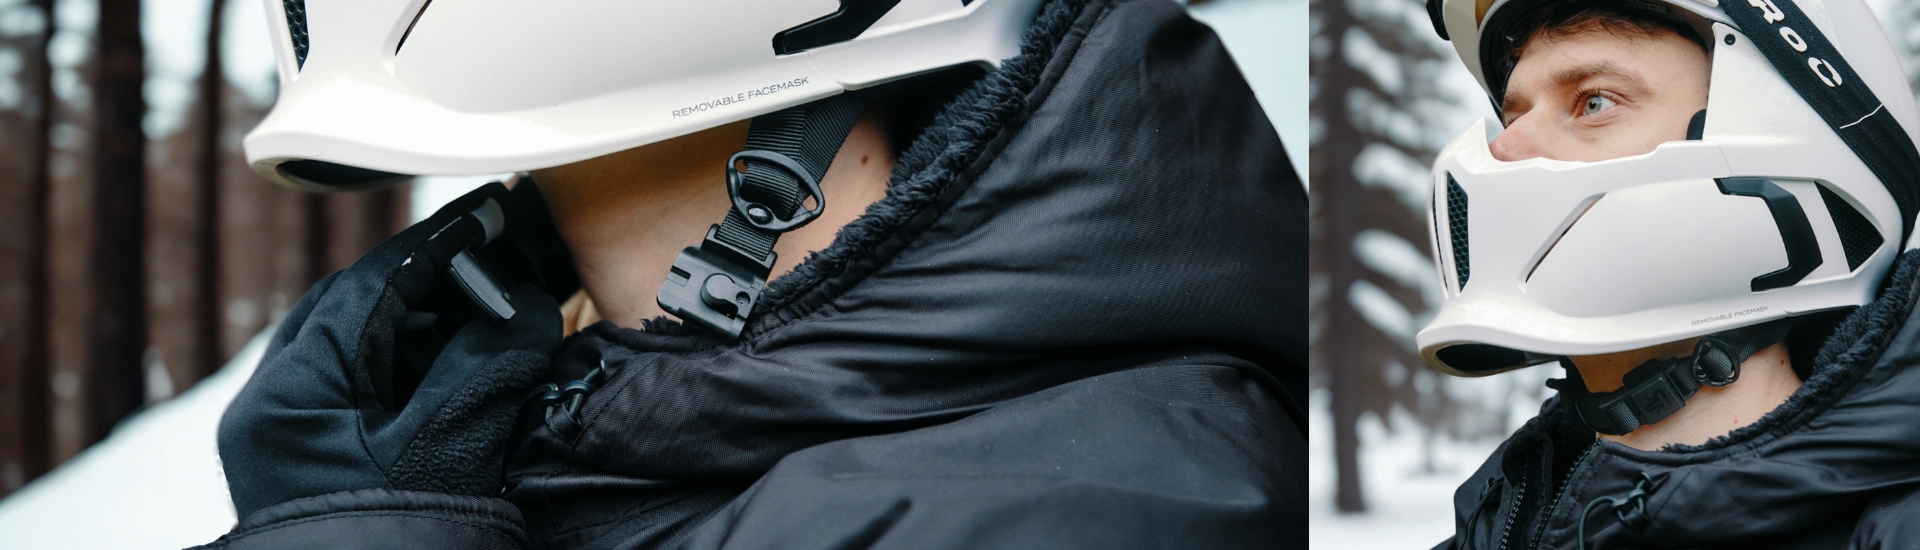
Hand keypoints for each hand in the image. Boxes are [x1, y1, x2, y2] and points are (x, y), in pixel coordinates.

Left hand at [217, 183, 563, 519]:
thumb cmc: (400, 543)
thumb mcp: (453, 446)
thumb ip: (490, 361)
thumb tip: (526, 303)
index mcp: (288, 394)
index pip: (366, 285)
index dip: (438, 247)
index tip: (492, 217)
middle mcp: (271, 410)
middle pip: (353, 310)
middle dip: (431, 285)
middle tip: (499, 266)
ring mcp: (286, 440)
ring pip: (355, 348)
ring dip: (423, 326)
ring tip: (491, 321)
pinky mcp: (311, 464)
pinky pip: (359, 390)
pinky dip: (411, 369)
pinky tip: (462, 373)